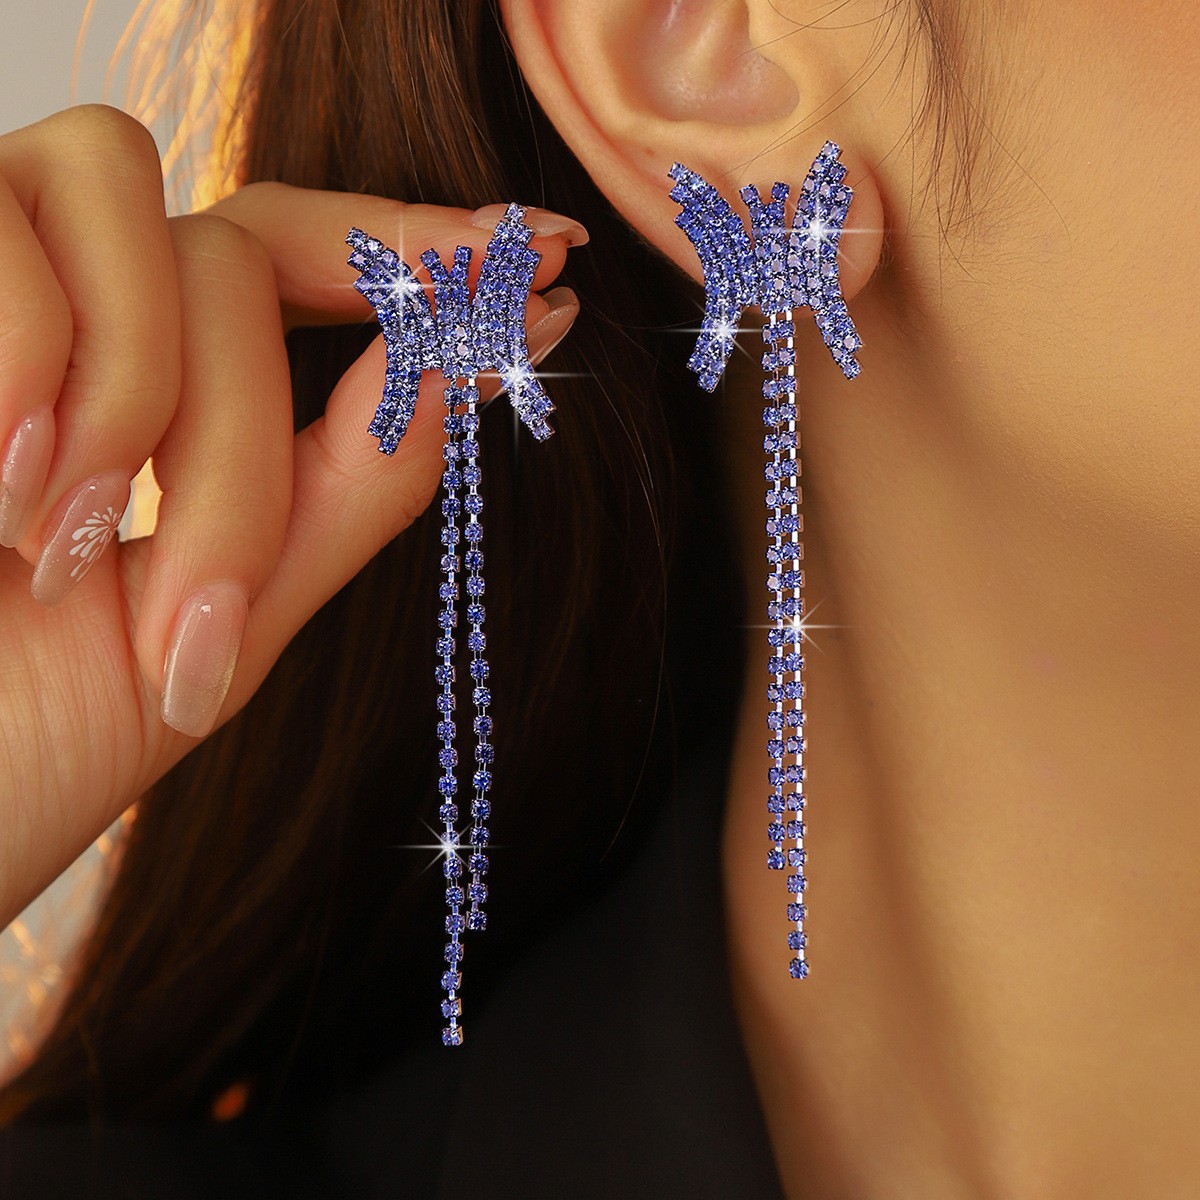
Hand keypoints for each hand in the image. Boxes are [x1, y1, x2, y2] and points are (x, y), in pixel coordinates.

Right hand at [0, 104, 583, 928]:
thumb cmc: (31, 733)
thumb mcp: (233, 614)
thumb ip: (353, 481)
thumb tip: (475, 361)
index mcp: (169, 382)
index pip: (312, 255)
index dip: (424, 248)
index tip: (544, 264)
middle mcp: (86, 305)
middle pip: (246, 257)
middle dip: (250, 440)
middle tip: (204, 607)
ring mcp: (1, 284)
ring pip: (151, 220)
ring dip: (141, 401)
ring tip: (62, 547)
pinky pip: (7, 226)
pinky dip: (25, 359)